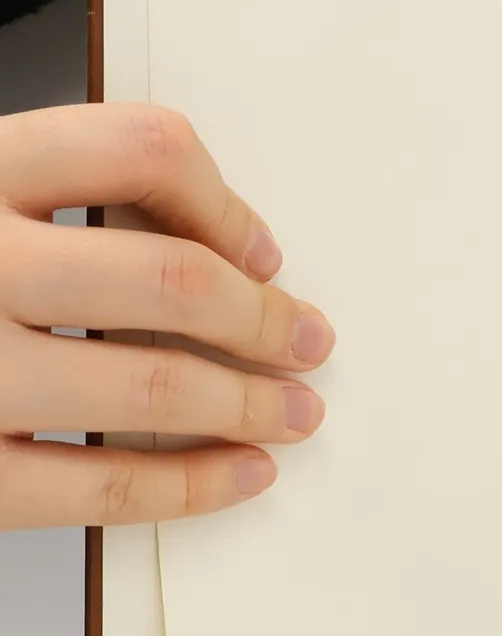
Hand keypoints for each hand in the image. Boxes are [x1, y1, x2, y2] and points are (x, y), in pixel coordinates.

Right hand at [0, 104, 333, 528]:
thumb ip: (56, 189)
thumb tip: (227, 248)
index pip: (141, 146)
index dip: (226, 201)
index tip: (265, 251)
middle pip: (167, 280)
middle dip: (265, 320)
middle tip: (312, 342)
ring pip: (148, 388)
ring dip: (249, 405)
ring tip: (296, 413)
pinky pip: (96, 489)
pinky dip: (189, 486)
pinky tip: (238, 475)